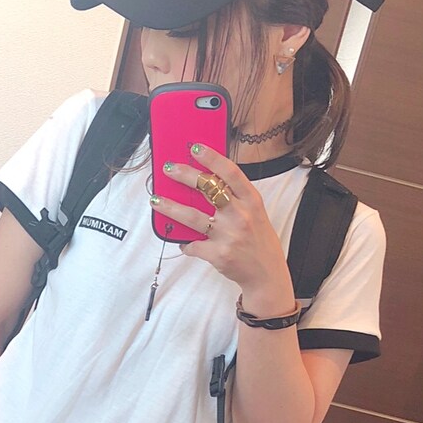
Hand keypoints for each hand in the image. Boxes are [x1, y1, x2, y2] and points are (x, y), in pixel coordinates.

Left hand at [150, 143, 295, 301]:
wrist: (266, 273)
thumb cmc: (258, 239)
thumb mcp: (255, 212)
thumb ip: (236, 197)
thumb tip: (205, 180)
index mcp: (252, 201)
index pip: (230, 172)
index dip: (211, 158)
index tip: (195, 148)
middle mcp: (241, 215)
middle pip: (208, 189)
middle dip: (185, 175)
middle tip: (169, 169)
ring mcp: (229, 235)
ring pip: (192, 216)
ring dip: (171, 207)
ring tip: (156, 200)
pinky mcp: (218, 255)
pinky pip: (193, 245)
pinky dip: (184, 242)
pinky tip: (181, 240)